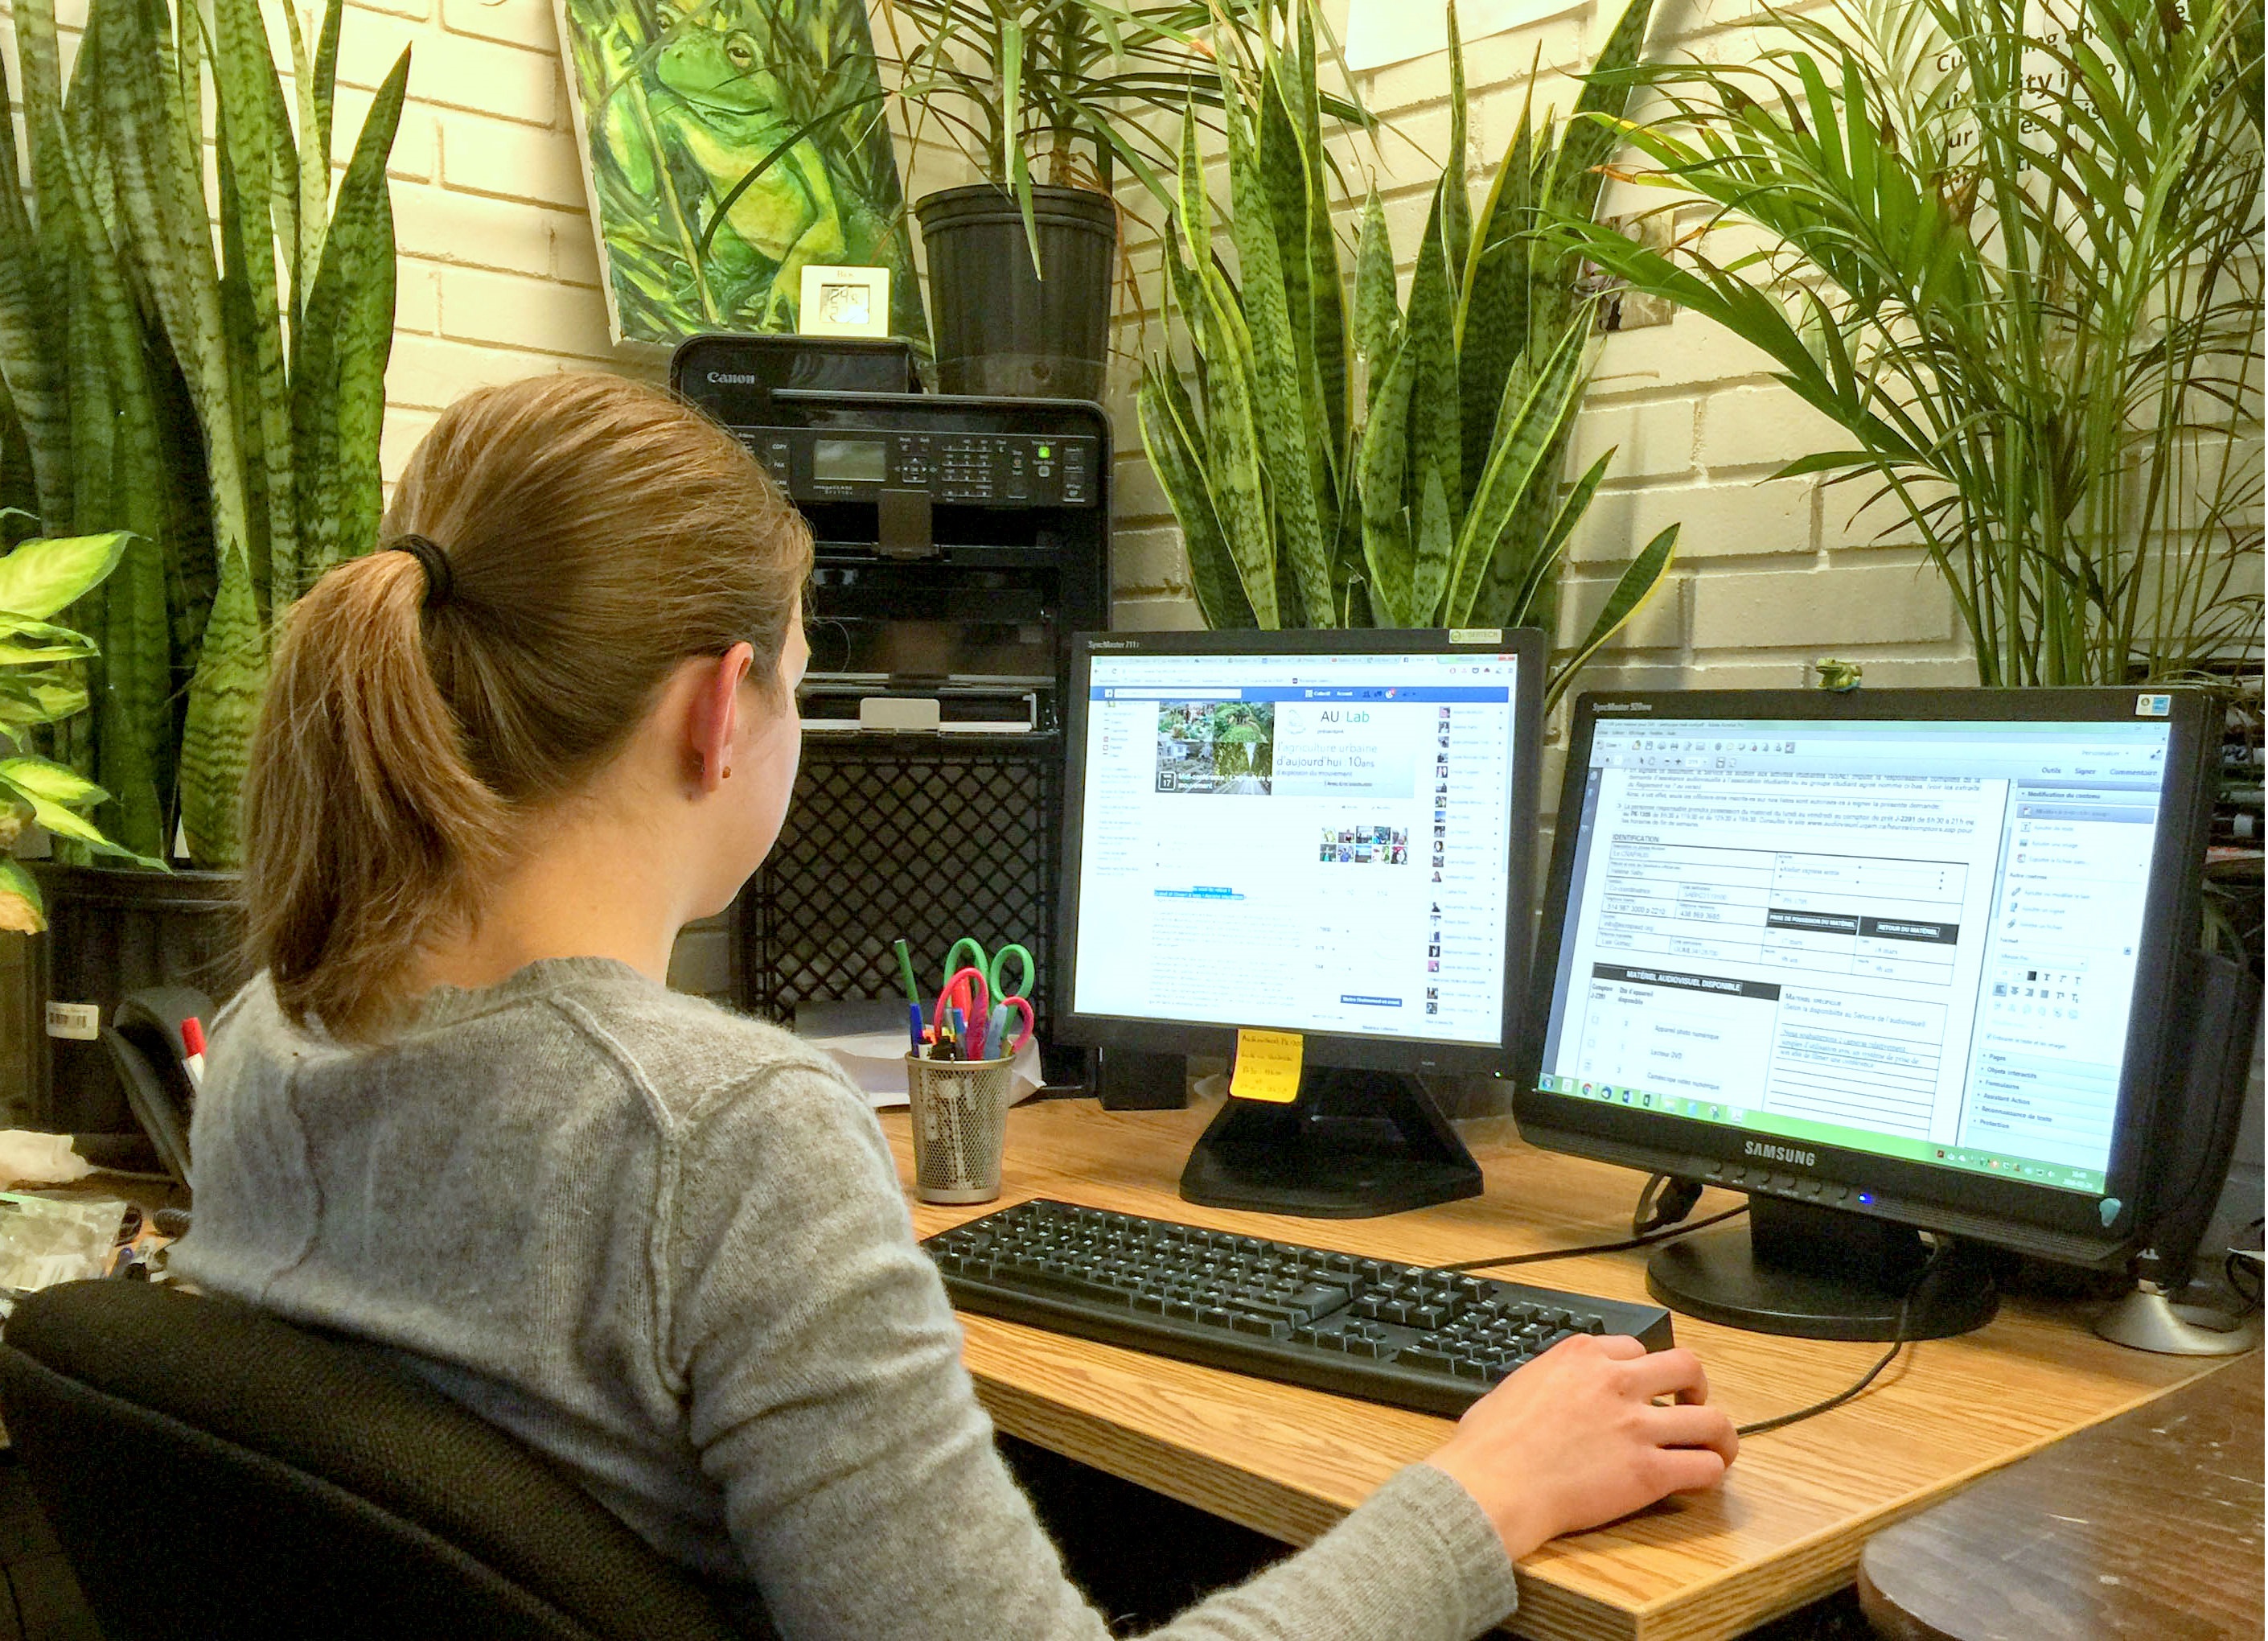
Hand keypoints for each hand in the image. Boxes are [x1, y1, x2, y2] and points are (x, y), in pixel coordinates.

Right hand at [1423, 1333, 1736, 1559]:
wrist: (1493, 1486)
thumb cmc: (1488, 1445)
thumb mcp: (1513, 1386)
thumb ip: (1543, 1380)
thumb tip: (1541, 1392)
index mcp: (1581, 1356)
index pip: (1635, 1348)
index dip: (1642, 1370)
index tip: (1642, 1387)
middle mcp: (1616, 1383)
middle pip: (1686, 1367)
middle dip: (1695, 1385)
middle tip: (1691, 1404)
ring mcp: (1636, 1427)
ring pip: (1710, 1419)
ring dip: (1719, 1433)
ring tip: (1716, 1447)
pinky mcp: (1648, 1473)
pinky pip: (1703, 1466)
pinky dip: (1710, 1472)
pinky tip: (1701, 1478)